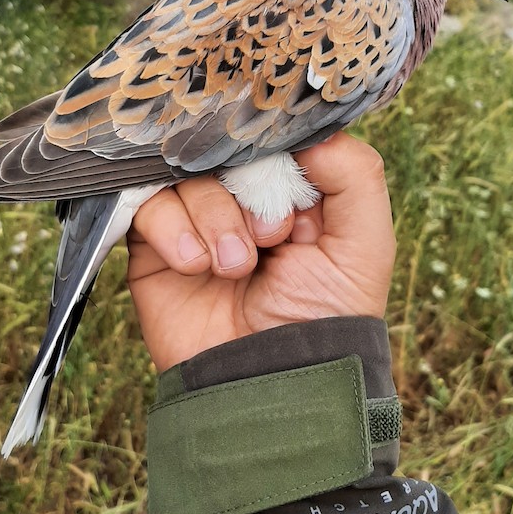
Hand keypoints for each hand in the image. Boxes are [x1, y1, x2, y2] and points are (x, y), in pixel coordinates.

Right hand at [127, 133, 395, 370]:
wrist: (267, 387)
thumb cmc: (325, 318)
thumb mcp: (364, 243)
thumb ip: (353, 173)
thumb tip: (305, 126)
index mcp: (291, 188)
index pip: (271, 134)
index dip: (278, 154)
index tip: (294, 201)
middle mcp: (241, 196)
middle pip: (224, 146)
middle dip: (249, 191)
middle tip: (271, 239)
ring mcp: (194, 216)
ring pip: (185, 172)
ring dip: (214, 216)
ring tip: (234, 266)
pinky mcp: (152, 242)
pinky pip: (148, 203)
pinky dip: (173, 229)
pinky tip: (195, 265)